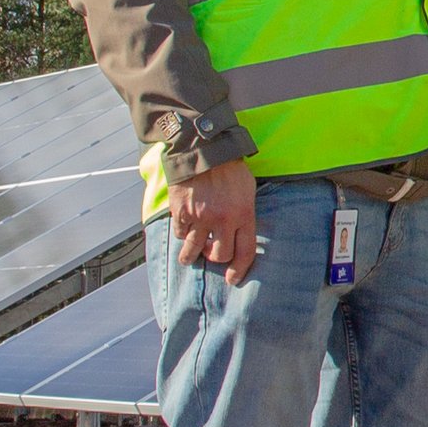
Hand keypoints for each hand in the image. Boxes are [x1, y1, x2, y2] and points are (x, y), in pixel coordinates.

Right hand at [167, 158, 258, 283]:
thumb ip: (246, 212)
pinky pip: (180, 234)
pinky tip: (185, 229)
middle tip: (212, 254)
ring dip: (191, 256)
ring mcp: (200, 217)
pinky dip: (182, 235)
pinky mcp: (181, 212)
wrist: (203, 148)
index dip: (240, 269)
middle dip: (216, 259)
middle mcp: (222, 219)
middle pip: (220, 256)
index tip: (234, 278)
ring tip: (190, 256)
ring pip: (193, 251)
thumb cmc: (228, 167)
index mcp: (243, 214)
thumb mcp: (248, 189)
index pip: (245, 252)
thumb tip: (242, 233)